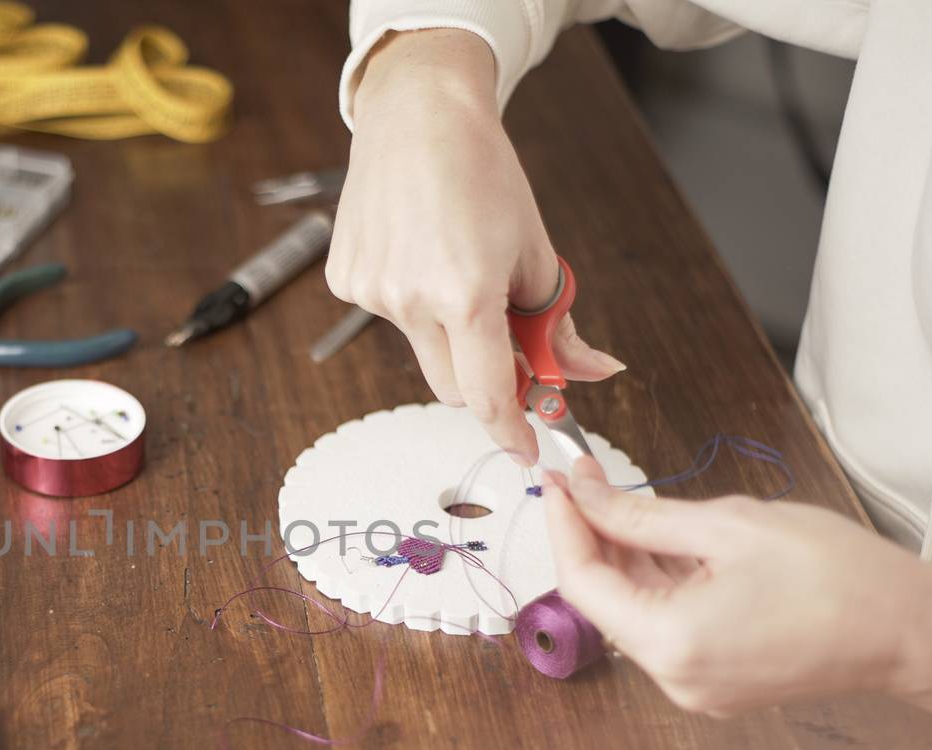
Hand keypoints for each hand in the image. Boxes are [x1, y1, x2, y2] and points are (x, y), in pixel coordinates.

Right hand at [328, 29, 623, 464]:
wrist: (418, 116)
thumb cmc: (483, 173)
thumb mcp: (536, 250)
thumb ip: (557, 324)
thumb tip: (587, 373)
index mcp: (467, 294)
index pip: (489, 396)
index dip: (511, 432)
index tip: (526, 452)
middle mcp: (411, 301)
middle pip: (452, 386)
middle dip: (483, 380)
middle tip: (506, 344)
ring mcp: (371, 293)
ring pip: (420, 347)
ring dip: (445, 329)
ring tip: (452, 262)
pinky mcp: (344, 280)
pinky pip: (389, 315)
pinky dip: (410, 300)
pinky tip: (416, 249)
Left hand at [542, 458, 931, 748]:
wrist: (908, 630)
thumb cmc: (837, 575)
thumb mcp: (727, 525)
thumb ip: (641, 515)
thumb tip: (584, 494)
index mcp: (670, 641)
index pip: (582, 582)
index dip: (563, 526)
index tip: (558, 480)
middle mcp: (673, 677)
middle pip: (604, 600)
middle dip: (591, 537)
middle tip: (587, 480)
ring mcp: (693, 687)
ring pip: (633, 612)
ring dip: (624, 558)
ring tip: (626, 502)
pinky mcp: (713, 684)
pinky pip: (664, 628)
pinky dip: (656, 584)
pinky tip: (664, 542)